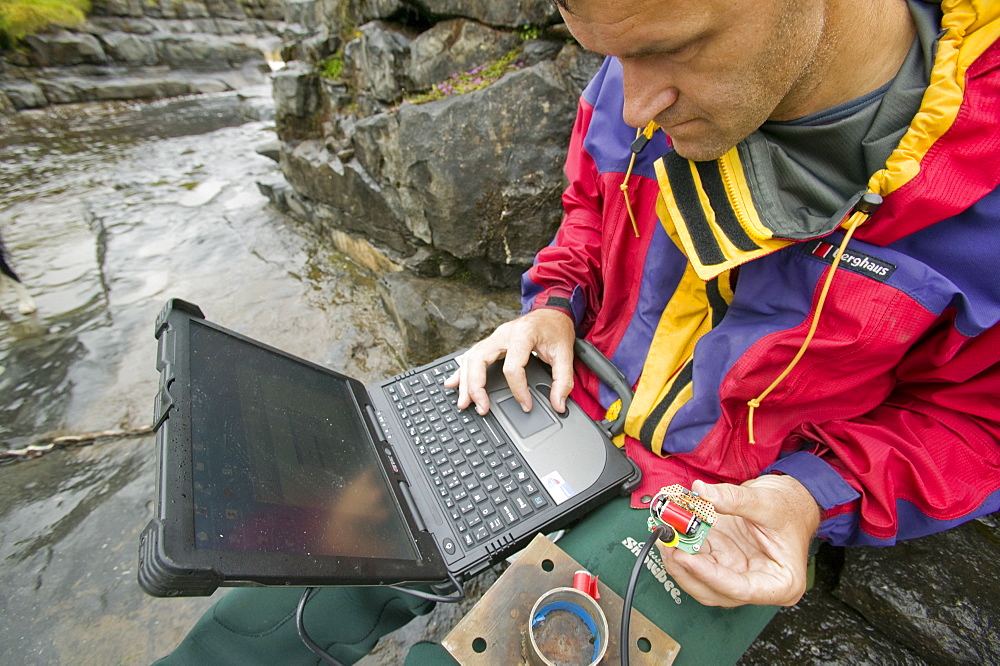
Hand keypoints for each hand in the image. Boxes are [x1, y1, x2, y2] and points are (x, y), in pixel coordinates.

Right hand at [443, 308, 575, 414]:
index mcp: (522, 334)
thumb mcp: (566, 353)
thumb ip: (563, 380)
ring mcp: (495, 336)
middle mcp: (503, 333)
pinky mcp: (492, 342)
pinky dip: (462, 371)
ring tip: (464, 403)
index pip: (512, 367)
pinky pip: (471, 356)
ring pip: (471, 358)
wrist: (552, 312)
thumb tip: (558, 404)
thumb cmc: (556, 329)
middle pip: (479, 360)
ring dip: (465, 382)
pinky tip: (452, 383)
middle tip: (481, 408)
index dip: (518, 390)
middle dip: (477, 386)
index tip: (526, 404)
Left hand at [657, 476, 820, 606]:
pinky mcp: (723, 561)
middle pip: (715, 591)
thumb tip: (702, 494)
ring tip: (665, 536)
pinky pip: (698, 561)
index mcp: (780, 582)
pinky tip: (671, 534)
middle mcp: (757, 584)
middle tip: (668, 544)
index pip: (740, 589)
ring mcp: (737, 573)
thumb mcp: (765, 501)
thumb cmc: (790, 509)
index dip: (709, 576)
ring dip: (679, 561)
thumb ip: (732, 499)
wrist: (791, 500)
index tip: (685, 558)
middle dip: (686, 569)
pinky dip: (683, 549)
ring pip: (701, 581)